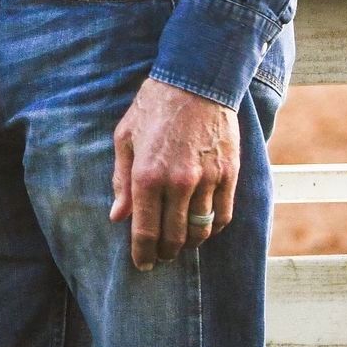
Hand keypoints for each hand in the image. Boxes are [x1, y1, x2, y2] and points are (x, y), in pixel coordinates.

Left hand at [110, 79, 239, 270]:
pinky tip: (204, 228)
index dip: (142, 254)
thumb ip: (121, 181)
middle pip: (174, 237)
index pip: (145, 231)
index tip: (142, 265)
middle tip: (160, 256)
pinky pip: (224, 215)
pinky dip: (213, 228)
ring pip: (201, 230)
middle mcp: (178, 183)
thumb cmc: (154, 107)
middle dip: (165, 253)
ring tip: (181, 244)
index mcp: (147, 176)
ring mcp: (207, 180)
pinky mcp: (229, 174)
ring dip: (189, 244)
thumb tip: (117, 216)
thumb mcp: (125, 139)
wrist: (196, 80)